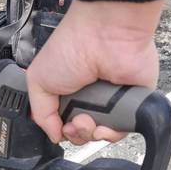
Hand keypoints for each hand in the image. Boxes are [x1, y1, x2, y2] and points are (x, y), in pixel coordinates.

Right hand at [26, 0, 163, 144]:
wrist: (106, 33)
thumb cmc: (73, 45)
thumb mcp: (38, 80)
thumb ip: (40, 113)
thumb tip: (54, 135)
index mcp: (68, 92)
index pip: (64, 125)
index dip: (61, 131)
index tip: (60, 126)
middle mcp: (90, 98)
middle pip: (82, 134)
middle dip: (75, 134)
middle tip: (74, 122)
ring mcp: (112, 101)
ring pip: (101, 136)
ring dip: (90, 135)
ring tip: (86, 120)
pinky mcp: (132, 103)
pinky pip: (123, 130)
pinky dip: (111, 134)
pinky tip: (102, 126)